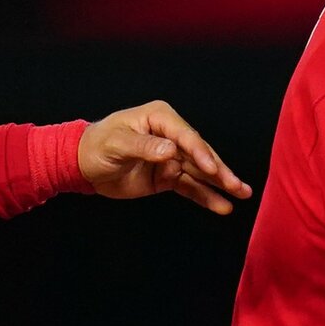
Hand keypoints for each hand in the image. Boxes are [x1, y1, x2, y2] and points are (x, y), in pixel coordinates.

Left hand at [78, 102, 252, 214]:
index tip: (213, 170)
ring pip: (201, 172)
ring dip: (221, 185)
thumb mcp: (116, 144)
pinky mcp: (168, 176)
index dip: (201, 153)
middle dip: (220, 171)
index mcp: (159, 119)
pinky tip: (222, 206)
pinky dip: (206, 197)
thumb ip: (145, 146)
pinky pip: (190, 187)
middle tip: (236, 185)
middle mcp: (171, 136)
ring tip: (242, 195)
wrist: (83, 165)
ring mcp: (172, 157)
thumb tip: (171, 151)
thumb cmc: (96, 146)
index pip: (186, 136)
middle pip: (201, 154)